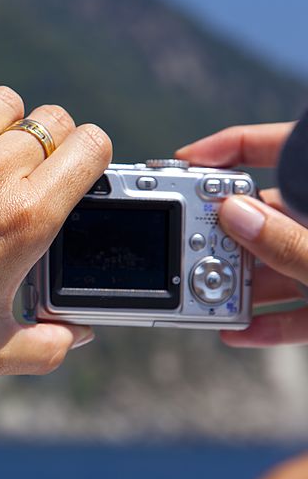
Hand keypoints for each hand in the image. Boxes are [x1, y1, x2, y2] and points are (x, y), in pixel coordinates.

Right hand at [176, 122, 307, 346]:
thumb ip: (291, 243)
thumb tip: (234, 215)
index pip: (280, 147)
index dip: (228, 147)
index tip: (182, 163)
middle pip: (265, 213)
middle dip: (221, 231)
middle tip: (187, 243)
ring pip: (274, 264)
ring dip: (236, 282)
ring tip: (203, 293)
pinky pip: (296, 311)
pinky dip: (267, 323)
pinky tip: (238, 331)